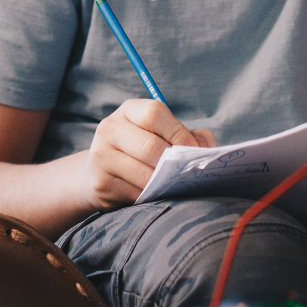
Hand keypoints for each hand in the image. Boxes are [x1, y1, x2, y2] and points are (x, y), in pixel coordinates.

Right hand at [83, 99, 214, 210]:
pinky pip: (136, 193)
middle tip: (187, 173)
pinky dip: (153, 196)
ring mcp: (101, 156)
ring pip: (144, 173)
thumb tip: (207, 149)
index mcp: (129, 110)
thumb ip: (188, 135)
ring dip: (165, 182)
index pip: (154, 113)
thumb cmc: (142, 150)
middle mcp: (110, 128)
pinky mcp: (100, 183)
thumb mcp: (161, 134)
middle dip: (174, 163)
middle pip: (150, 146)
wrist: (100, 172)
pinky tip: (157, 193)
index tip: (194, 150)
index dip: (179, 133)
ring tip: (176, 184)